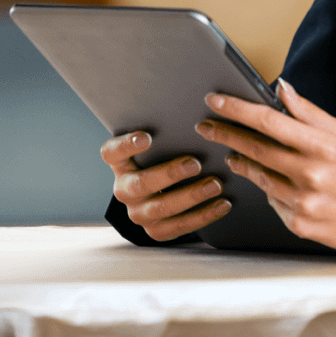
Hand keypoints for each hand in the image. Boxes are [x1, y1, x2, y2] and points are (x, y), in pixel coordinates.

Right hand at [99, 130, 230, 241]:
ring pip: (161, 208)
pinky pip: (179, 227)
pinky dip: (203, 216)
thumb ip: (167, 132)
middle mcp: (124, 190)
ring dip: (191, 196)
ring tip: (216, 185)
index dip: (126, 145)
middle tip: (195, 164)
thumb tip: (200, 106)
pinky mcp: (156, 230)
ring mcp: (138, 213)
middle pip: (141, 184)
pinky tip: (223, 204)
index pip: (112, 152)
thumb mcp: (160, 144)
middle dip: (169, 174)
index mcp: (120, 163)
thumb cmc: (164, 156)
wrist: (162, 191)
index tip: (146, 137)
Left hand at [196, 78, 335, 252]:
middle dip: (225, 134)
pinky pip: (273, 202)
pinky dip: (268, 189)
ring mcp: (304, 203)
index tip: (215, 101)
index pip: (268, 122)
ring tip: (232, 154)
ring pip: (259, 178)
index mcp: (322, 146)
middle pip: (255, 150)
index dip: (237, 109)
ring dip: (241, 163)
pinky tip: (272, 182)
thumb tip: (282, 87)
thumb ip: (308, 111)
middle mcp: (310, 175)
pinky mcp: (300, 225)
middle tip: (206, 125)